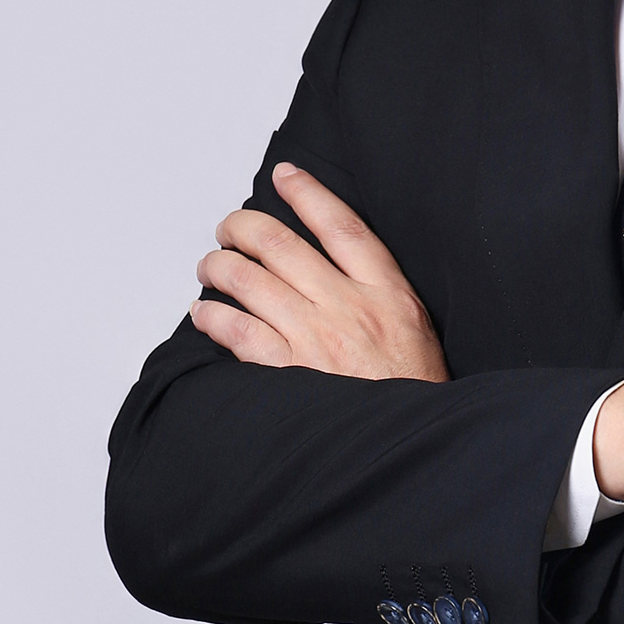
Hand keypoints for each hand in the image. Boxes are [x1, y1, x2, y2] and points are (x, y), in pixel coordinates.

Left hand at [191, 163, 448, 381]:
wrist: (412, 447)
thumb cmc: (412, 394)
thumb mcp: (418, 330)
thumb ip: (382, 294)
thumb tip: (335, 266)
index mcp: (388, 293)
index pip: (341, 226)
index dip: (308, 194)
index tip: (285, 176)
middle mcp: (349, 308)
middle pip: (282, 245)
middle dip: (243, 227)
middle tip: (230, 228)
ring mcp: (315, 339)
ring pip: (250, 280)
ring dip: (219, 266)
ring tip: (210, 266)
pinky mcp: (287, 372)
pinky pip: (237, 330)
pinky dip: (213, 315)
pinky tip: (206, 314)